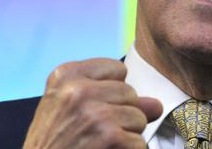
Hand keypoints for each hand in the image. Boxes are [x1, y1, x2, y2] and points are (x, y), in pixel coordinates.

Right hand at [23, 58, 162, 148]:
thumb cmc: (55, 144)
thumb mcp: (70, 112)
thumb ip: (112, 98)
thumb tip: (156, 105)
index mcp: (66, 76)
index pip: (117, 69)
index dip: (110, 93)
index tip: (89, 110)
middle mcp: (79, 91)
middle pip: (130, 93)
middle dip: (120, 114)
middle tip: (92, 132)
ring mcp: (95, 114)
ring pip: (139, 117)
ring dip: (125, 135)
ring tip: (98, 144)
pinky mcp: (110, 137)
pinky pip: (140, 142)